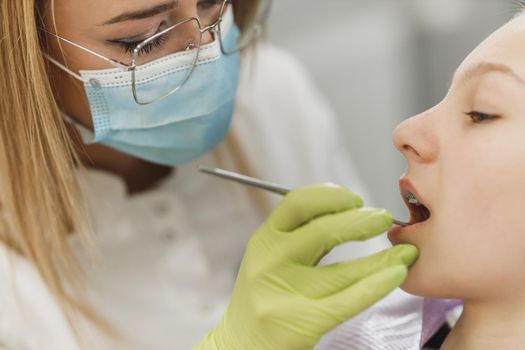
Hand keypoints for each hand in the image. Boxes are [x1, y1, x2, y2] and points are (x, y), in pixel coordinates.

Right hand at [194, 184, 417, 349]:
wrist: (241, 343)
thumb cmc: (264, 295)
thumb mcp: (270, 257)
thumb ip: (300, 236)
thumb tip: (348, 212)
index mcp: (263, 239)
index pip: (298, 203)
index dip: (331, 196)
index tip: (355, 199)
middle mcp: (270, 261)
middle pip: (322, 231)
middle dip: (361, 221)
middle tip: (383, 218)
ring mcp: (284, 293)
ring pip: (343, 270)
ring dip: (382, 257)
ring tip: (405, 251)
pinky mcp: (300, 322)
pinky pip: (348, 300)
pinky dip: (377, 284)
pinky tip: (395, 274)